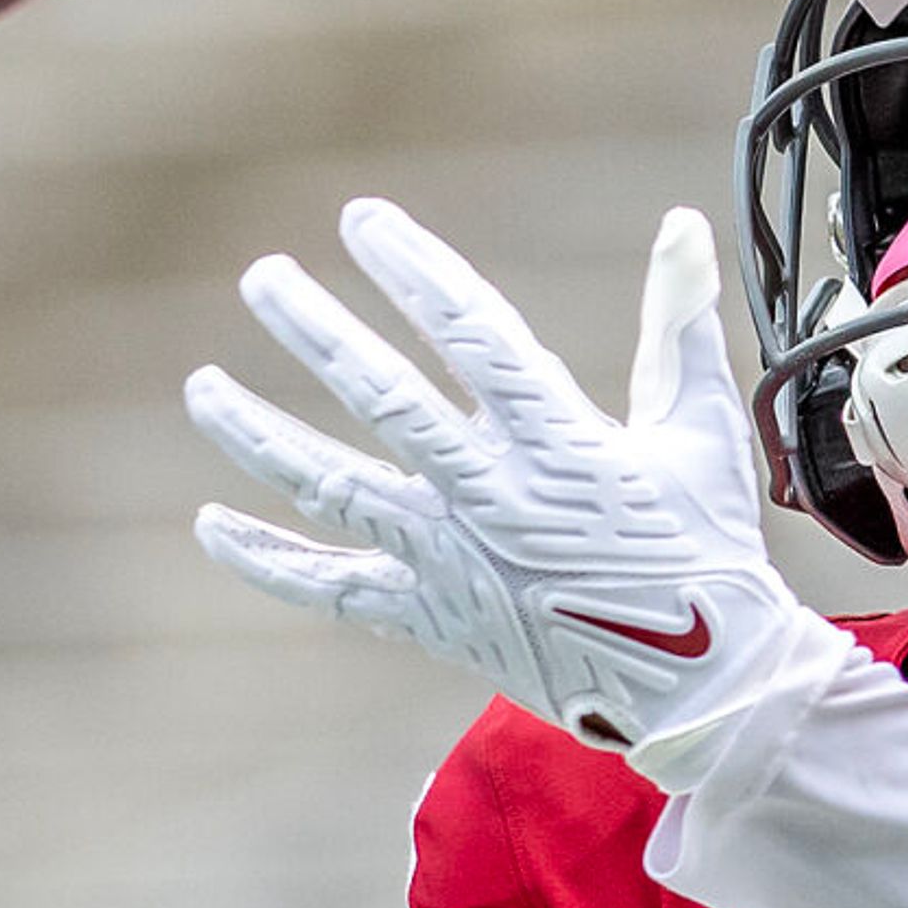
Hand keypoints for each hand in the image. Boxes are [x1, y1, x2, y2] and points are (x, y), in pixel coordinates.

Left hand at [190, 199, 828, 753]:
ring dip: (260, 436)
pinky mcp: (431, 618)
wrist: (702, 686)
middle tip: (261, 278)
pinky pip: (332, 588)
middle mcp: (492, 496)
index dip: (414, 270)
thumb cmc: (705, 549)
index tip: (361, 221)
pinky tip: (211, 524)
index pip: (472, 333)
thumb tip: (681, 223)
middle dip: (316, 331)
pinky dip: (267, 560)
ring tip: (202, 388)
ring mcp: (452, 560)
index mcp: (561, 440)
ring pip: (334, 487)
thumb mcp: (700, 430)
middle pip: (383, 399)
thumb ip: (679, 325)